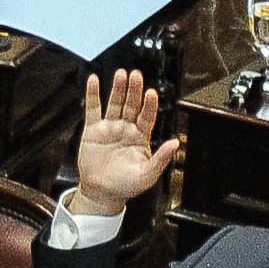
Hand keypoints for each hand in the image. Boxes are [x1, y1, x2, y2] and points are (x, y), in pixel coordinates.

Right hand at [69, 68, 182, 215]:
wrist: (101, 193)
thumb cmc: (125, 185)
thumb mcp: (148, 175)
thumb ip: (161, 158)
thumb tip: (176, 144)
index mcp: (141, 138)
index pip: (148, 116)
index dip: (149, 105)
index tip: (151, 94)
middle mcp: (126, 129)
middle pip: (132, 104)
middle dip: (134, 90)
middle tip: (136, 76)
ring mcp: (110, 128)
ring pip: (115, 103)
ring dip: (118, 88)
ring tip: (121, 74)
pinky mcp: (93, 130)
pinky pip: (93, 109)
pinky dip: (93, 94)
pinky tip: (95, 82)